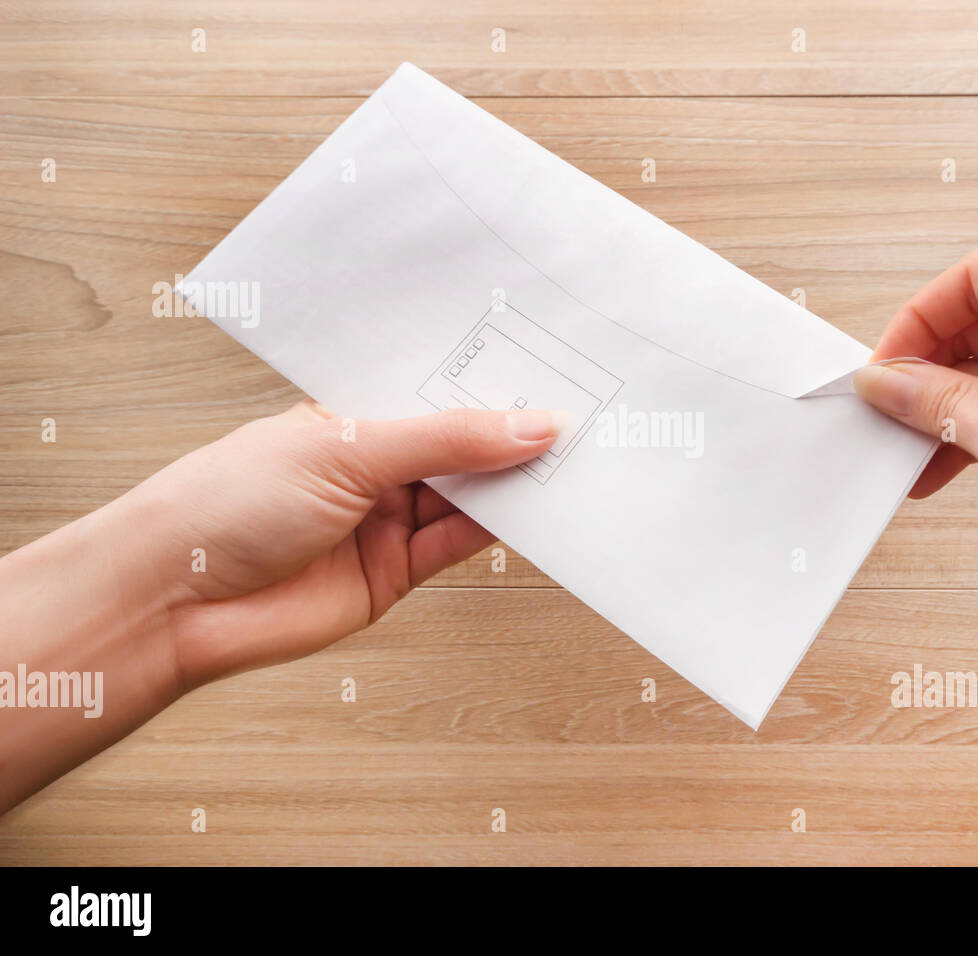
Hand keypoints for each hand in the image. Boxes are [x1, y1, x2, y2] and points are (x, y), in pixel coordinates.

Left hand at [0, 402, 557, 810]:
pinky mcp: (394, 573)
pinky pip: (458, 544)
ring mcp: (383, 518)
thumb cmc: (228, 502)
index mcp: (350, 416)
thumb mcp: (348, 449)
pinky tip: (533, 510)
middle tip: (574, 416)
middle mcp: (370, 464)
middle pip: (458, 444)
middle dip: (510, 434)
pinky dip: (497, 530)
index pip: (435, 392)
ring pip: (467, 494)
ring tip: (568, 461)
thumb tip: (531, 425)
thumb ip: (446, 440)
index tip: (548, 373)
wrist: (176, 601)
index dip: (489, 386)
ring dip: (512, 483)